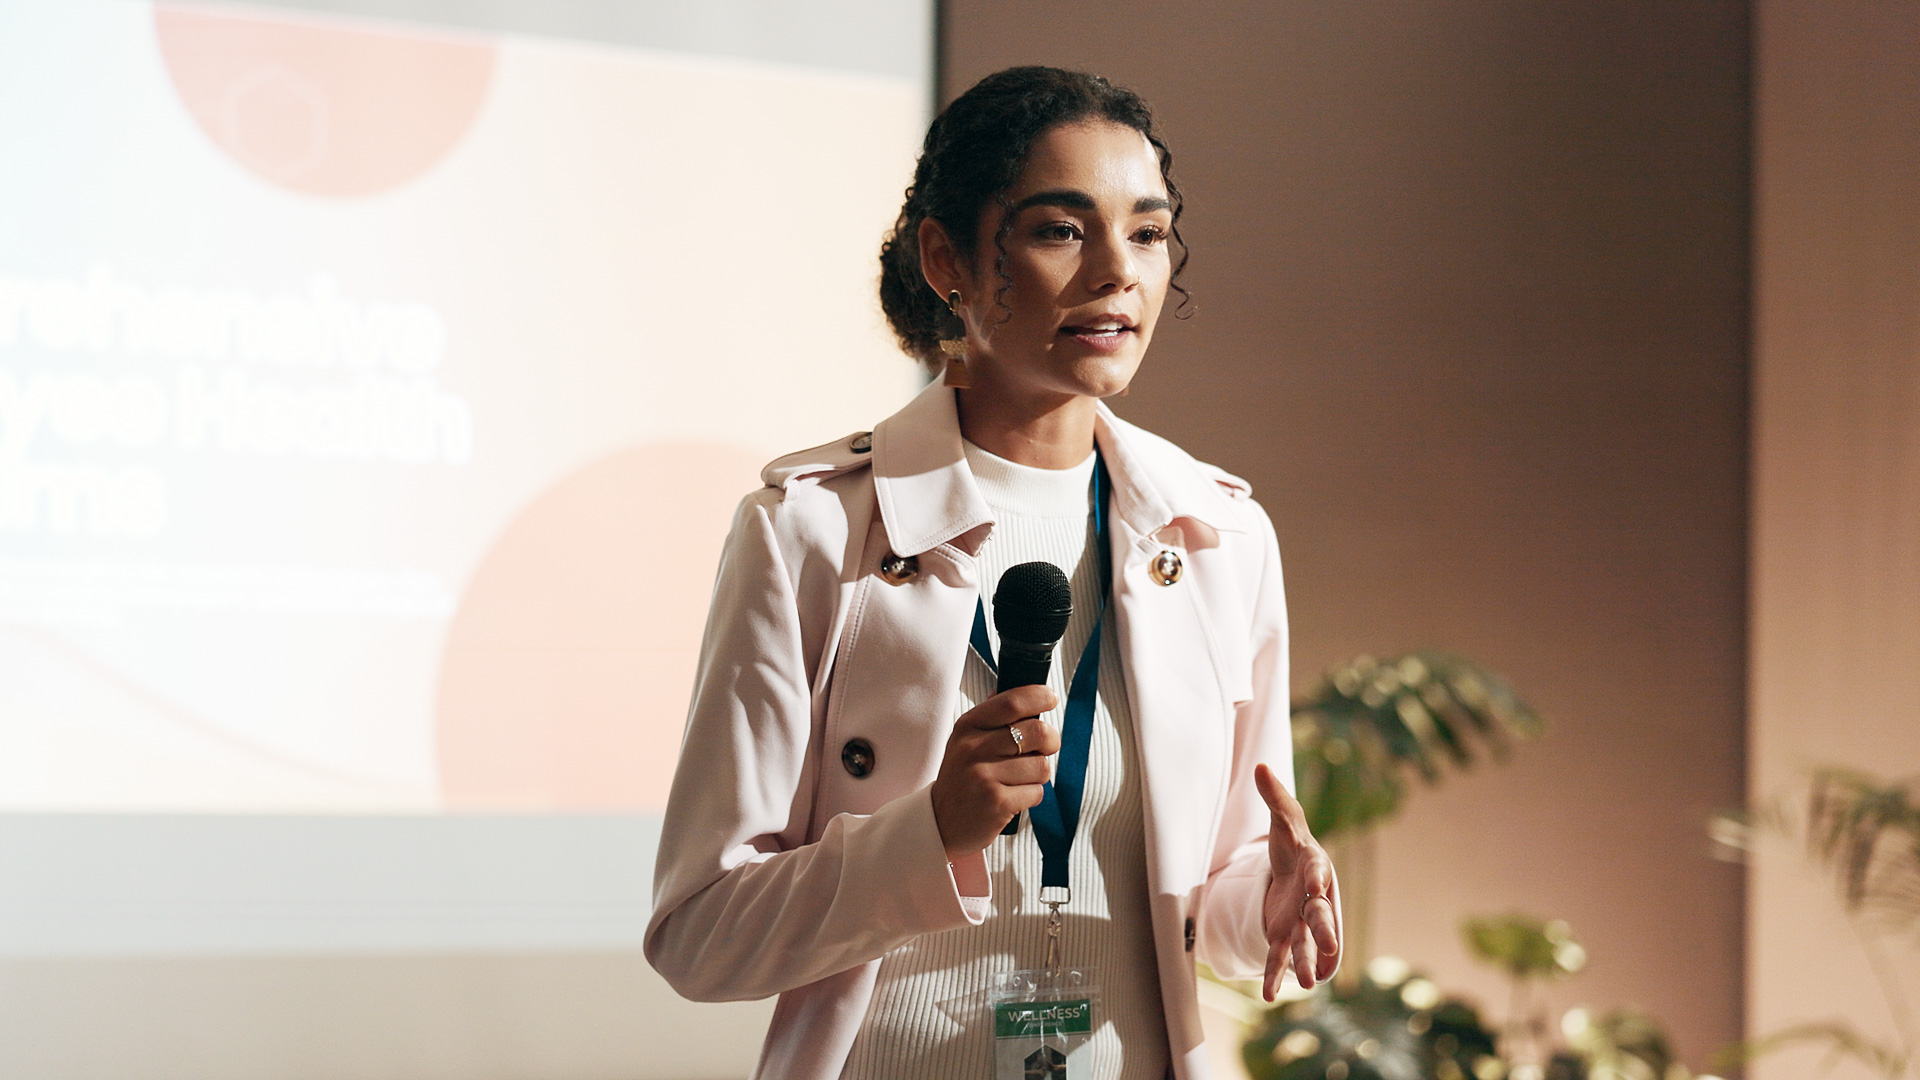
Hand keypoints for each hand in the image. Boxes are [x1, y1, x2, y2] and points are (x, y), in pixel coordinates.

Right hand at [930, 685, 1061, 858]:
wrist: (940, 822)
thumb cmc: (961, 779)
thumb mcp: (965, 741)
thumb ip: (992, 717)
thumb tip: (1026, 694)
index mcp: (968, 727)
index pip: (1012, 702)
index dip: (1039, 696)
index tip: (1050, 698)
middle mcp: (974, 748)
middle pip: (1038, 732)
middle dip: (1051, 741)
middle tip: (1045, 748)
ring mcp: (984, 776)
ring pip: (1042, 765)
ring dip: (1038, 775)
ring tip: (1018, 780)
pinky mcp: (997, 803)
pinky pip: (1037, 792)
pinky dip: (1031, 796)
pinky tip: (1013, 798)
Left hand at [1256, 762, 1341, 998]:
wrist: (1292, 872)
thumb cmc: (1292, 844)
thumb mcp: (1284, 820)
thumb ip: (1275, 797)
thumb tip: (1261, 767)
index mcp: (1314, 867)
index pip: (1317, 871)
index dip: (1316, 876)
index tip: (1316, 883)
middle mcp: (1313, 899)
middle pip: (1321, 916)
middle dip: (1326, 930)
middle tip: (1332, 946)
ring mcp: (1300, 922)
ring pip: (1305, 944)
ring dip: (1305, 964)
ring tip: (1304, 986)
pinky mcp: (1284, 936)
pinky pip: (1280, 957)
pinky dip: (1274, 976)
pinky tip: (1268, 996)